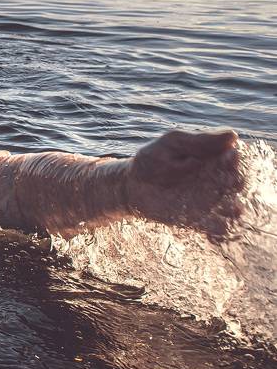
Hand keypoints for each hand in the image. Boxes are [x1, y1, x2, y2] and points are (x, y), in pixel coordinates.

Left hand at [127, 128, 242, 238]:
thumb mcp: (172, 144)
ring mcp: (210, 203)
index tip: (228, 157)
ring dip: (233, 210)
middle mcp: (216, 182)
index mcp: (213, 160)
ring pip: (233, 209)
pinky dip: (222, 232)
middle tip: (225, 182)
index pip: (234, 159)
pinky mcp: (200, 221)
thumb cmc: (152, 160)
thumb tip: (233, 135)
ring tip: (227, 210)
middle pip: (237, 184)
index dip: (234, 160)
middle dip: (235, 183)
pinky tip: (216, 230)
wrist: (131, 186)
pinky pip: (218, 230)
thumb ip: (199, 141)